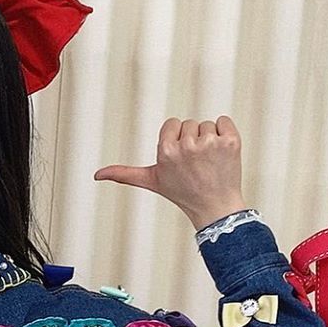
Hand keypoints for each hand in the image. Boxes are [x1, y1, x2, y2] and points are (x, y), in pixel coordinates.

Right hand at [94, 116, 246, 230]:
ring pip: (206, 125)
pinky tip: (222, 154)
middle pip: (189, 124)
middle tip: (195, 164)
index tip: (180, 159)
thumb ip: (124, 174)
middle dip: (192, 140)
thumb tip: (97, 175)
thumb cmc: (182, 192)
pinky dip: (225, 134)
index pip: (172, 124)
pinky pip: (224, 121)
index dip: (176, 140)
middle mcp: (187, 146)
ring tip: (208, 162)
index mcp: (166, 151)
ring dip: (209, 140)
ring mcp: (210, 144)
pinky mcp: (230, 141)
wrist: (214, 206)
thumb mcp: (151, 181)